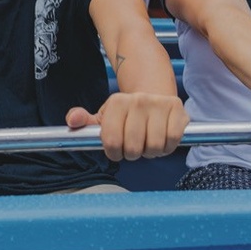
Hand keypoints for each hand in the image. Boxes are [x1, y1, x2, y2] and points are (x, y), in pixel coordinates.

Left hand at [66, 92, 188, 160]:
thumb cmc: (127, 113)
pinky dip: (167, 147)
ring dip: (151, 152)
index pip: (111, 142)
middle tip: (134, 146)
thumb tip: (72, 120)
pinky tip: (162, 139)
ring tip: (148, 142)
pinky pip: (172, 141)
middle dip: (132, 153)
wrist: (153, 95)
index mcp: (117, 102)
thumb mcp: (104, 117)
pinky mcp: (177, 110)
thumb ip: (85, 122)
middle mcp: (138, 100)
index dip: (113, 152)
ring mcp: (159, 104)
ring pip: (154, 146)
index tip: (116, 149)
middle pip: (133, 148)